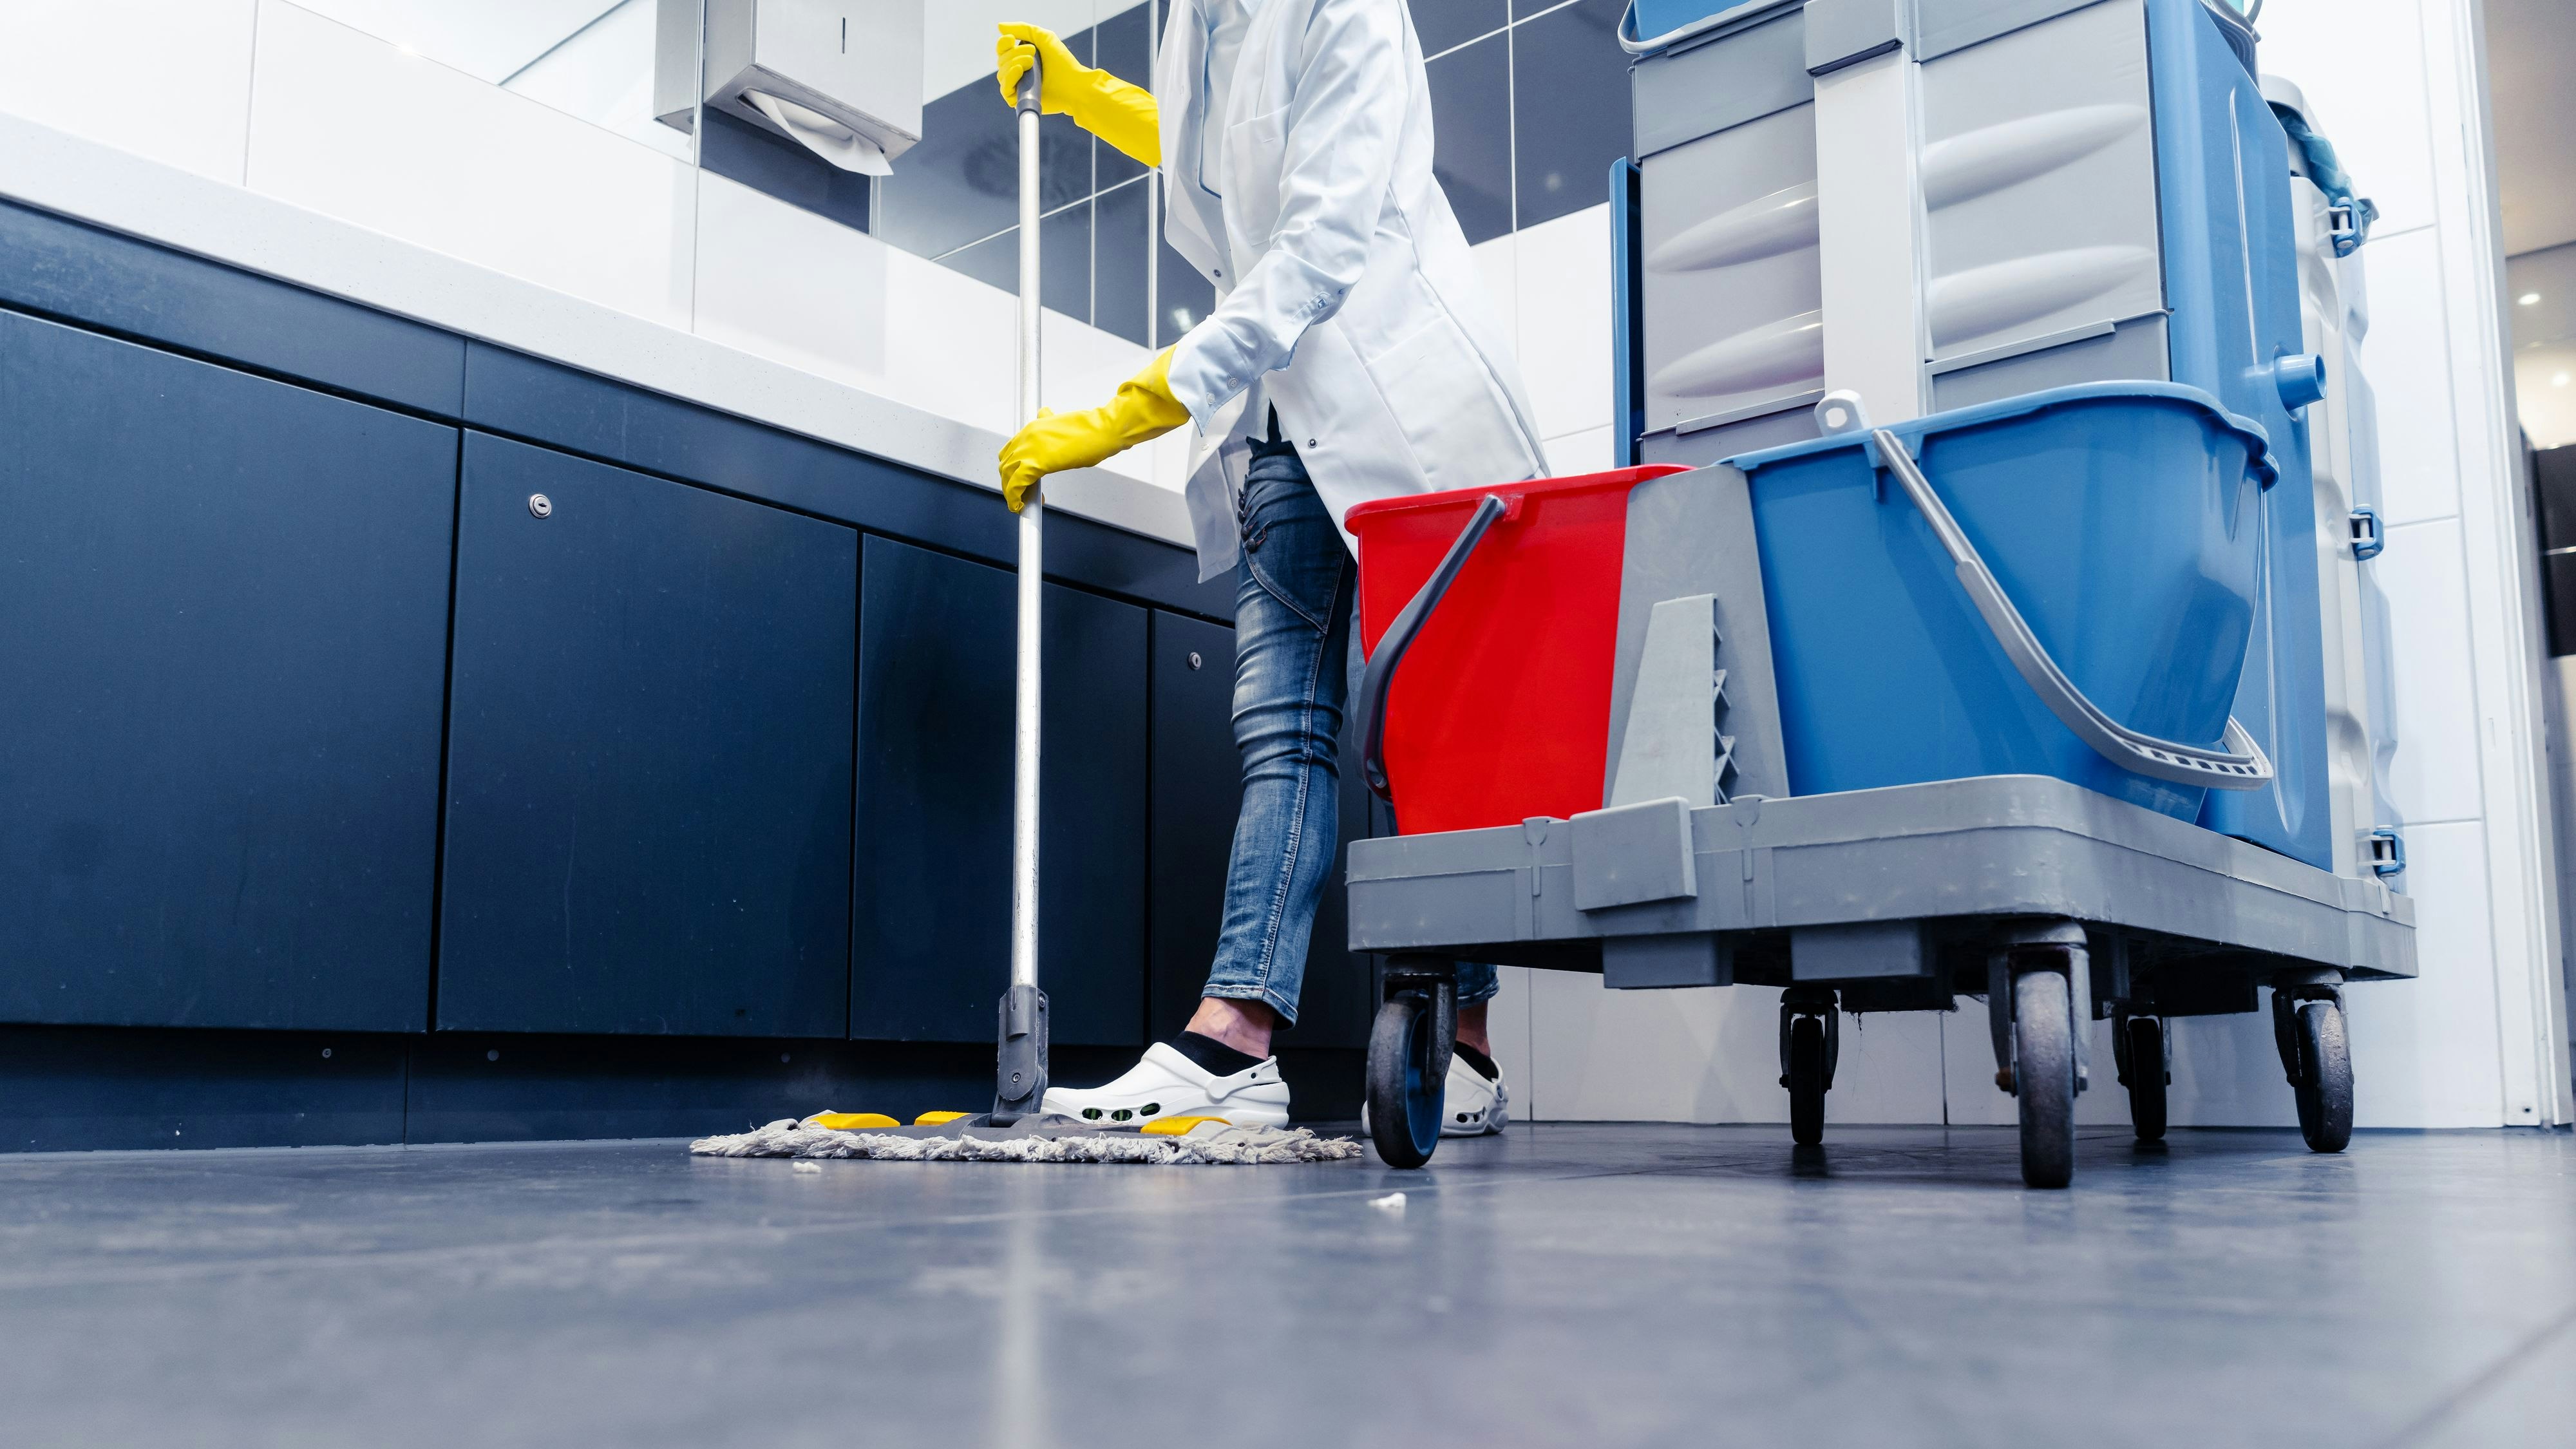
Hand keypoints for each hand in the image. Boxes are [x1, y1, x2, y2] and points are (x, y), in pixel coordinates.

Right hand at [995, 23, 1084, 113]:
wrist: (1074, 84)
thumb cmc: (1062, 61)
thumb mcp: (1043, 38)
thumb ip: (1023, 29)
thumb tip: (999, 26)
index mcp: (1021, 57)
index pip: (1002, 50)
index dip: (1003, 43)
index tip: (1011, 39)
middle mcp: (1017, 72)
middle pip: (1002, 60)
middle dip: (1015, 53)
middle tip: (1033, 52)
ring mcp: (1018, 86)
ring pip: (1002, 74)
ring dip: (1014, 63)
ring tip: (1031, 61)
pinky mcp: (1020, 100)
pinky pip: (1005, 90)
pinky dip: (1010, 78)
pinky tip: (1019, 70)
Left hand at [996, 349, 1190, 511]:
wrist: (1103, 429)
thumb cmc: (1091, 428)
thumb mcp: (1064, 423)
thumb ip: (1050, 422)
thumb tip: (1045, 415)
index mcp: (1033, 427)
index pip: (1011, 451)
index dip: (1013, 469)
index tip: (1021, 481)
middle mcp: (1026, 437)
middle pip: (1005, 465)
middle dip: (1010, 483)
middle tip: (1023, 495)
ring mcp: (1029, 449)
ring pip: (1007, 476)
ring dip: (1012, 493)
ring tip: (1023, 503)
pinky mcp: (1036, 463)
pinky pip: (1015, 485)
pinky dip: (1014, 498)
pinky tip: (1020, 507)